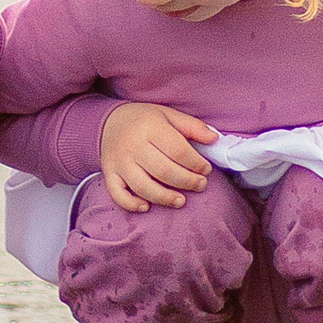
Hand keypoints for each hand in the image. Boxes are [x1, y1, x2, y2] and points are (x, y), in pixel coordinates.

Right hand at [98, 100, 218, 214]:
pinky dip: (131, 204)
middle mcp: (133, 145)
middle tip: (200, 185)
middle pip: (163, 171)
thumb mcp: (169, 115)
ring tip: (181, 201)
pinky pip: (118, 194)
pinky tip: (146, 207)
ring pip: (143, 186)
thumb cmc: (145, 120)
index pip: (178, 150)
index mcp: (150, 127)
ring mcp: (119, 162)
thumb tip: (214, 139)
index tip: (206, 169)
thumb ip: (192, 127)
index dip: (196, 163)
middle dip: (186, 181)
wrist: (110, 121)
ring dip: (165, 198)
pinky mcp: (109, 174)